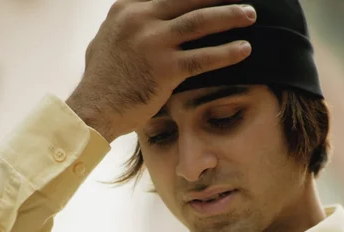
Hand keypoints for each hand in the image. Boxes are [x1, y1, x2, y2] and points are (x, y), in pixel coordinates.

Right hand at [66, 0, 255, 141]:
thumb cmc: (100, 83)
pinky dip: (226, 52)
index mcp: (127, 8)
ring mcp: (153, 42)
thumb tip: (136, 23)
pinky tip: (244, 49)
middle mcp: (141, 18)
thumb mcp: (106, 42)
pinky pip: (202, 57)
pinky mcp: (165, 69)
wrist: (93, 109)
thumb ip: (125, 27)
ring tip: (250, 14)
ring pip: (200, 21)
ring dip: (229, 16)